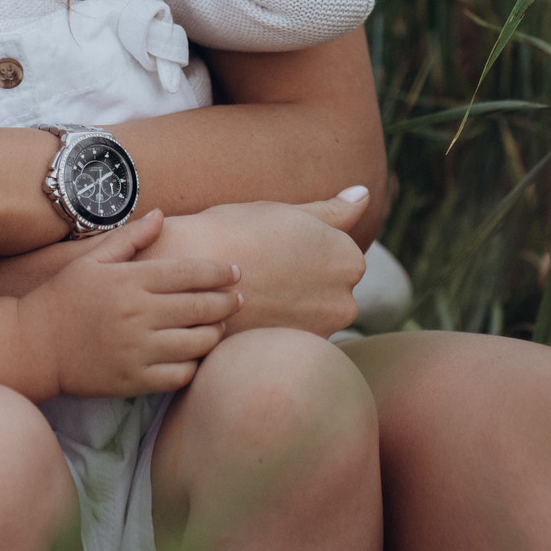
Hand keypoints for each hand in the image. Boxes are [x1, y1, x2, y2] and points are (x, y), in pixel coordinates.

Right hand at [17, 212, 243, 395]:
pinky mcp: (133, 380)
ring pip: (196, 342)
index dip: (219, 272)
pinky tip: (194, 355)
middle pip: (201, 306)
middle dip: (227, 302)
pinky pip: (179, 374)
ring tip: (219, 327)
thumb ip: (130, 237)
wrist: (32, 345)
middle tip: (239, 299)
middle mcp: (137, 314)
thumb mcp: (91, 259)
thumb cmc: (63, 297)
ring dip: (215, 333)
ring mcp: (136, 349)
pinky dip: (194, 364)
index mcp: (130, 281)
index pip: (189, 272)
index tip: (235, 272)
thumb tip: (161, 214)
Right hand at [144, 191, 370, 337]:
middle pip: (330, 291)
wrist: (187, 272)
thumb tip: (363, 193)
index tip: (275, 249)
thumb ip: (332, 211)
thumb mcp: (287, 212)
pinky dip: (275, 330)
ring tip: (254, 292)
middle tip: (262, 270)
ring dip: (291, 309)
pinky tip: (250, 316)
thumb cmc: (237, 231)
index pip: (339, 258)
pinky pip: (290, 341)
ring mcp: (320, 335)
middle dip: (304, 284)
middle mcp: (345, 302)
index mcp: (348, 260)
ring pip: (310, 317)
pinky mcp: (291, 356)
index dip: (304, 252)